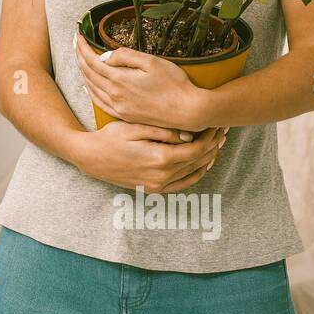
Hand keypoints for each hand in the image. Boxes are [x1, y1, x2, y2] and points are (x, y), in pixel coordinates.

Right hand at [71, 122, 226, 192]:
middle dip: (213, 144)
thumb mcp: (135, 126)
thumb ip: (164, 131)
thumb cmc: (110, 137)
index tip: (217, 123)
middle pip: (199, 161)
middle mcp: (162, 176)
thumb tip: (189, 134)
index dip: (211, 136)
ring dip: (208, 158)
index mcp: (160, 159)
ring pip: (194, 173)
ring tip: (216, 143)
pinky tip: (202, 163)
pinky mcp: (153, 189)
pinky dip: (196, 174)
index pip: (197, 148)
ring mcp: (158, 185)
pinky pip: (183, 185)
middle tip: (222, 130)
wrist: (90, 158)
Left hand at [76, 32, 206, 131]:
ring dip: (83, 73)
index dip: (83, 47)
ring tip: (79, 59)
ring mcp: (119, 107)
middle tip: (75, 43)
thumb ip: (125, 56)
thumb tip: (103, 56)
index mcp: (120, 79)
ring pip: (92, 88)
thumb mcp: (151, 62)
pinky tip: (87, 87)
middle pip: (89, 73)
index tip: (78, 35)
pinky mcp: (125, 116)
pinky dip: (90, 93)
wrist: (188, 111)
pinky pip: (100, 103)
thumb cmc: (175, 84)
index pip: (93, 61)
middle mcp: (115, 95)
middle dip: (79, 56)